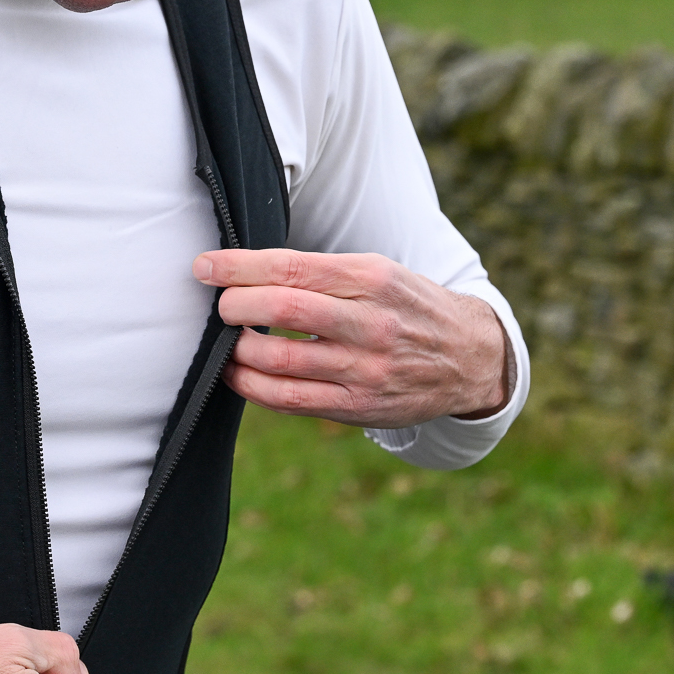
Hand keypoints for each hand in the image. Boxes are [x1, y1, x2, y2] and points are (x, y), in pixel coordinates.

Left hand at [195, 248, 509, 428]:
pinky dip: (253, 387)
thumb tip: (244, 272)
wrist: (468, 358)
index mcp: (373, 278)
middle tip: (218, 306)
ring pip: (282, 359)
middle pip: (284, 308)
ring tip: (225, 340)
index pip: (292, 267)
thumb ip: (322, 273)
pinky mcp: (359, 407)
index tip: (205, 266)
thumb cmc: (407, 307)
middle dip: (235, 305)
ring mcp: (366, 369)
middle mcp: (371, 322)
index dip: (239, 266)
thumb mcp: (380, 273)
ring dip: (238, 349)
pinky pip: (291, 400)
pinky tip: (238, 373)